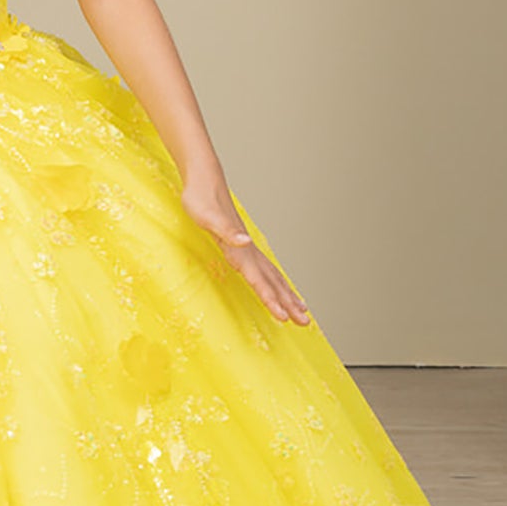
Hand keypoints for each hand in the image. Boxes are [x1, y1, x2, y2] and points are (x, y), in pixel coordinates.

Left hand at [180, 184, 311, 325]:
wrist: (204, 181)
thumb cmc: (200, 200)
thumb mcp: (207, 216)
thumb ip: (226, 230)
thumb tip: (245, 241)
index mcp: (240, 250)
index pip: (259, 280)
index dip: (272, 300)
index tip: (285, 317)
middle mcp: (248, 252)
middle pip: (273, 283)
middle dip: (289, 304)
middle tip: (306, 323)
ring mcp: (248, 249)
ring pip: (274, 277)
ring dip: (288, 295)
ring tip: (304, 311)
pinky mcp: (243, 246)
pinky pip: (265, 270)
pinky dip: (276, 282)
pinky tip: (281, 288)